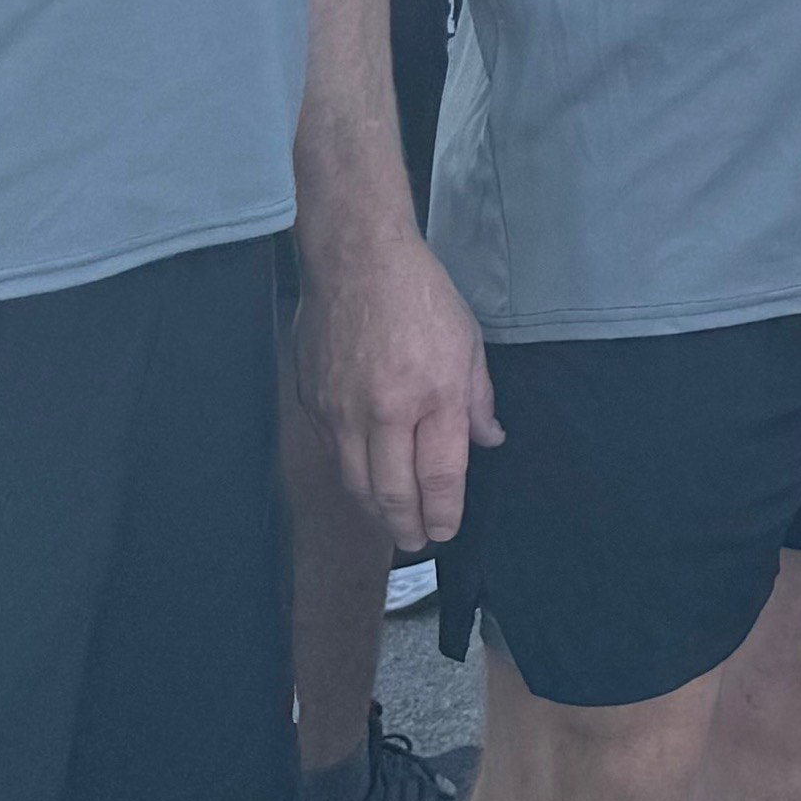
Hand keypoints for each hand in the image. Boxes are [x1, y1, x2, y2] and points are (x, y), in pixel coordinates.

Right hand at [304, 227, 498, 553]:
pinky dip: (350, 474)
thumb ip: (478, 399)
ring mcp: (342, 410)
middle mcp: (385, 412)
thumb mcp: (468, 342)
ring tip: (392, 523)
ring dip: (375, 512)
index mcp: (433, 396)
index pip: (440, 477)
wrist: (355, 259)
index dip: (444, 514)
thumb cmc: (420, 294)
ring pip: (355, 482)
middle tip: (417, 541)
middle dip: (407, 526)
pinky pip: (331, 453)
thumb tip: (488, 441)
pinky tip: (364, 479)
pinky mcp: (312, 401)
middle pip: (392, 493)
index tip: (446, 530)